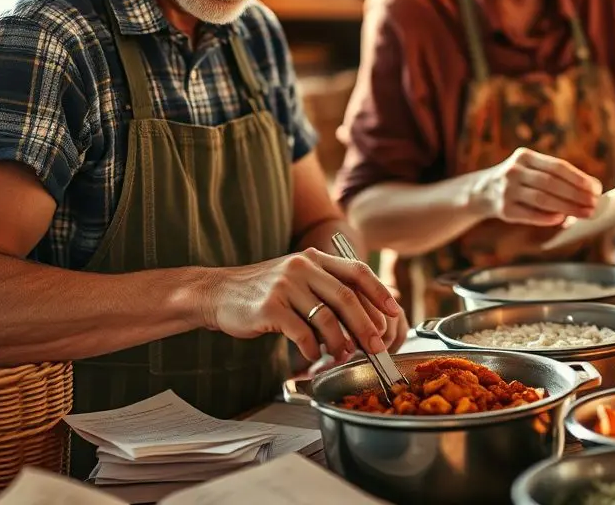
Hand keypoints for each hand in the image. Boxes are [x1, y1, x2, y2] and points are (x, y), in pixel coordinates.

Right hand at [205, 248, 404, 363]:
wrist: (220, 293)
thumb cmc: (265, 291)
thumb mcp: (299, 279)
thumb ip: (328, 289)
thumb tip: (369, 314)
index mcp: (315, 259)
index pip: (357, 271)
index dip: (379, 293)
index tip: (394, 313)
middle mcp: (302, 267)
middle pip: (347, 297)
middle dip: (367, 326)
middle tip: (377, 347)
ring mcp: (285, 286)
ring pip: (326, 318)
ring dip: (340, 342)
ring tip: (342, 355)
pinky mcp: (269, 307)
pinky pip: (301, 333)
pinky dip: (311, 349)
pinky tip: (312, 355)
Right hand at [472, 147, 601, 226]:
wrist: (483, 191)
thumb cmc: (519, 180)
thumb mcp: (531, 168)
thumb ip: (557, 176)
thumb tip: (591, 189)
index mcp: (524, 156)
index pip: (557, 166)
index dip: (579, 178)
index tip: (596, 189)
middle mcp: (514, 171)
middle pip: (552, 183)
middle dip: (577, 195)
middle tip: (594, 204)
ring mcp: (507, 191)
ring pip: (543, 200)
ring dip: (568, 208)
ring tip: (585, 213)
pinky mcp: (505, 210)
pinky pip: (532, 215)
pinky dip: (550, 217)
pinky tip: (562, 218)